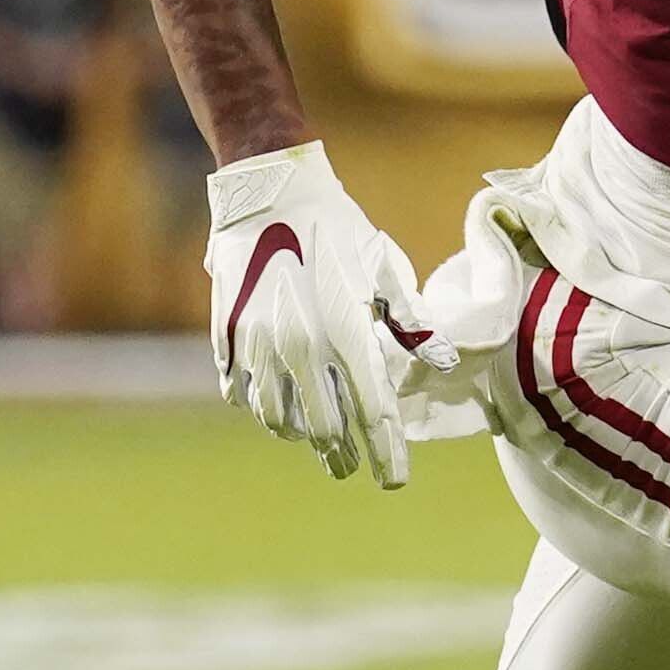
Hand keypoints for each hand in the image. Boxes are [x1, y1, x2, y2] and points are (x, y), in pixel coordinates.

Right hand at [204, 143, 434, 486]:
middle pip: (324, 429)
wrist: (270, 189)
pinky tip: (270, 404)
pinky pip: (239, 389)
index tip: (393, 481)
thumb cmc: (338, 228)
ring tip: (312, 436)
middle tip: (350, 463)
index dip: (385, 453)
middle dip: (341, 453)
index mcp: (348, 334)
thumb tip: (440, 361)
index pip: (373, 414)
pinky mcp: (229, 334)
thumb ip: (410, 323)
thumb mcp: (383, 270)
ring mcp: (261, 344)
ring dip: (298, 432)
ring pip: (277, 417)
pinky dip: (257, 404)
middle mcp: (304, 348)